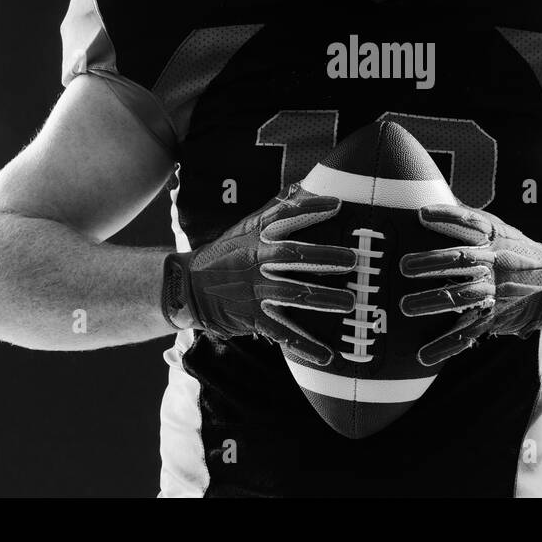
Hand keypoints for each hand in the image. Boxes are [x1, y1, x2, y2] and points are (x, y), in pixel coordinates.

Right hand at [162, 186, 357, 365]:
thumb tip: (303, 185)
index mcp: (256, 236)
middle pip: (292, 255)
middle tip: (353, 259)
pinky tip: (328, 356)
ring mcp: (254, 290)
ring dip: (322, 299)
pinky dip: (305, 345)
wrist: (188, 287)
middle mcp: (256, 261)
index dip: (309, 209)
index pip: (284, 217)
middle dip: (324, 256)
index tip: (337, 205)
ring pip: (292, 293)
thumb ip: (275, 209)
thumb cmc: (225, 253)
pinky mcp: (252, 317)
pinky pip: (282, 332)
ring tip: (349, 303)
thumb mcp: (245, 227)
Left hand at [398, 204, 541, 365]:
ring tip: (406, 306)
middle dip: (432, 264)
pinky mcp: (493, 318)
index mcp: (495, 240)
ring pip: (461, 298)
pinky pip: (468, 333)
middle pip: (461, 261)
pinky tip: (423, 355)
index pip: (471, 223)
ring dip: (433, 302)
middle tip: (403, 266)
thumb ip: (470, 218)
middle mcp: (494, 264)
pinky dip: (445, 346)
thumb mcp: (501, 229)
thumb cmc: (518, 251)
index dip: (448, 216)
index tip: (422, 214)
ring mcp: (494, 293)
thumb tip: (434, 201)